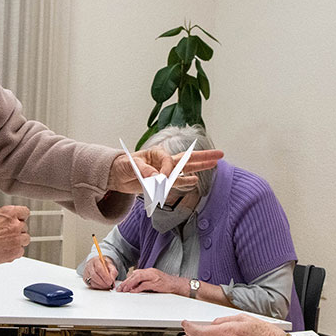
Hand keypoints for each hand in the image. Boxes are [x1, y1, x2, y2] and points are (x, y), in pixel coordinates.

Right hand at [0, 205, 29, 265]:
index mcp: (10, 213)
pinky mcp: (16, 252)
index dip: (20, 217)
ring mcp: (17, 239)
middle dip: (16, 230)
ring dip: (18, 241)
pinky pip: (21, 251)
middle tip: (5, 234)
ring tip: (5, 243)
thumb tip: (1, 214)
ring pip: (25, 239)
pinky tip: (4, 250)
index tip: (16, 220)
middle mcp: (16, 225)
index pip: (25, 212)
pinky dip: (14, 252)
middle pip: (24, 227)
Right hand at [83, 256, 116, 289]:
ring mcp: (86, 273)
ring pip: (92, 281)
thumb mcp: (110, 266)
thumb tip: (112, 279)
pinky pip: (91, 284)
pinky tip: (102, 286)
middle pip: (94, 276)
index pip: (99, 269)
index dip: (105, 276)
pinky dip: (97, 287)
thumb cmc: (104, 265)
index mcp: (95, 261)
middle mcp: (89, 266)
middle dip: (103, 282)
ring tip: (107, 286)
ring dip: (101, 285)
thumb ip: (113, 272)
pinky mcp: (85, 279)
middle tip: (109, 285)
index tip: (110, 282)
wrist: (97, 265)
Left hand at [107, 147, 223, 193]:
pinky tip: (195, 181)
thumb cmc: (122, 165)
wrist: (116, 175)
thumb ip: (143, 170)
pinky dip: (186, 181)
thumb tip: (157, 177)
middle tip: (220, 154)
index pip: (169, 161)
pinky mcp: (162, 182)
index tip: (160, 180)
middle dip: (204, 156)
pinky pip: (177, 181)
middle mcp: (164, 161)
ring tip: (214, 163)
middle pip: (187, 157)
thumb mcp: (129, 165)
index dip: (167, 171)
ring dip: (200, 166)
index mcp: (156, 153)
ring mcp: (164, 171)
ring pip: (186, 168)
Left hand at [116, 267, 186, 295]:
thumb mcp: (154, 280)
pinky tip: (133, 292)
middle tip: (120, 288)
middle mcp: (151, 272)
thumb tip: (134, 287)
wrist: (177, 284)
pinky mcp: (156, 283)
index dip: (128, 279)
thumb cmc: (166, 284)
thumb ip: (144, 282)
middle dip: (126, 282)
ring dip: (130, 284)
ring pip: (138, 278)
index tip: (122, 285)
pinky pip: (144, 285)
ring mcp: (153, 277)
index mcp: (149, 271)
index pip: (135, 273)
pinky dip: (137, 288)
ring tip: (124, 290)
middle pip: (135, 275)